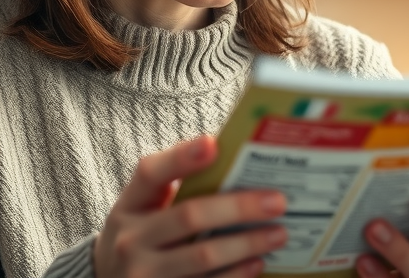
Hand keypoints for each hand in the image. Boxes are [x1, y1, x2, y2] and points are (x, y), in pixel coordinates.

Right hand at [94, 136, 287, 277]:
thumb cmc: (143, 237)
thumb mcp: (144, 209)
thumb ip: (176, 186)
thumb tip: (231, 159)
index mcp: (130, 205)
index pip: (151, 173)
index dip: (181, 157)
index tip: (213, 144)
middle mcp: (131, 240)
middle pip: (189, 216)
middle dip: (238, 207)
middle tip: (277, 201)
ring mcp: (144, 275)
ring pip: (203, 256)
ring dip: (247, 244)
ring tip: (279, 233)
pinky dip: (236, 275)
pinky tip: (257, 264)